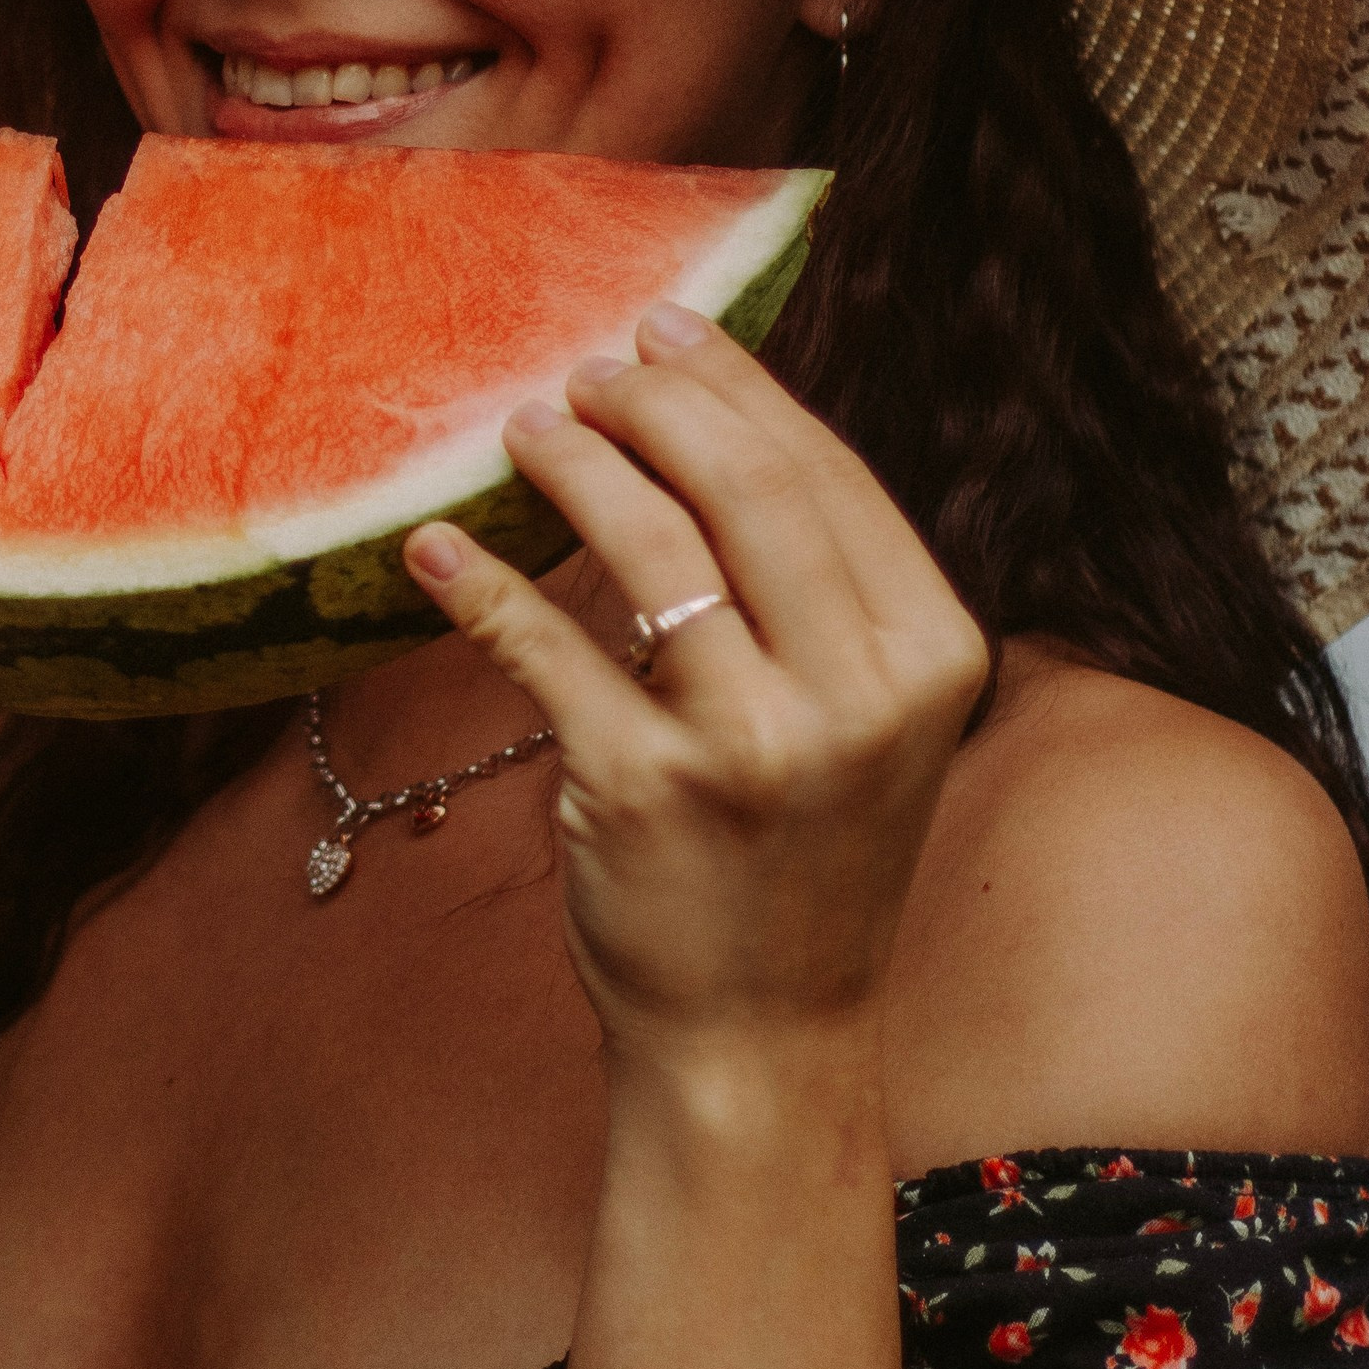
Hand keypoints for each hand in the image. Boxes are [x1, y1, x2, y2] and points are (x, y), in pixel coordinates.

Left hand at [404, 305, 985, 1067]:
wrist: (764, 1036)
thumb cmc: (804, 856)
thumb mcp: (865, 721)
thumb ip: (822, 592)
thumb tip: (716, 419)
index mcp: (932, 657)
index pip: (826, 476)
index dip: (736, 388)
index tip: (665, 332)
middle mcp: (857, 695)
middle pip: (746, 488)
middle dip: (655, 404)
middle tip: (586, 370)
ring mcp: (751, 745)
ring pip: (651, 546)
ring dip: (575, 464)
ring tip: (527, 428)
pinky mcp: (643, 791)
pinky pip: (545, 649)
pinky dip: (480, 586)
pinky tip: (436, 548)